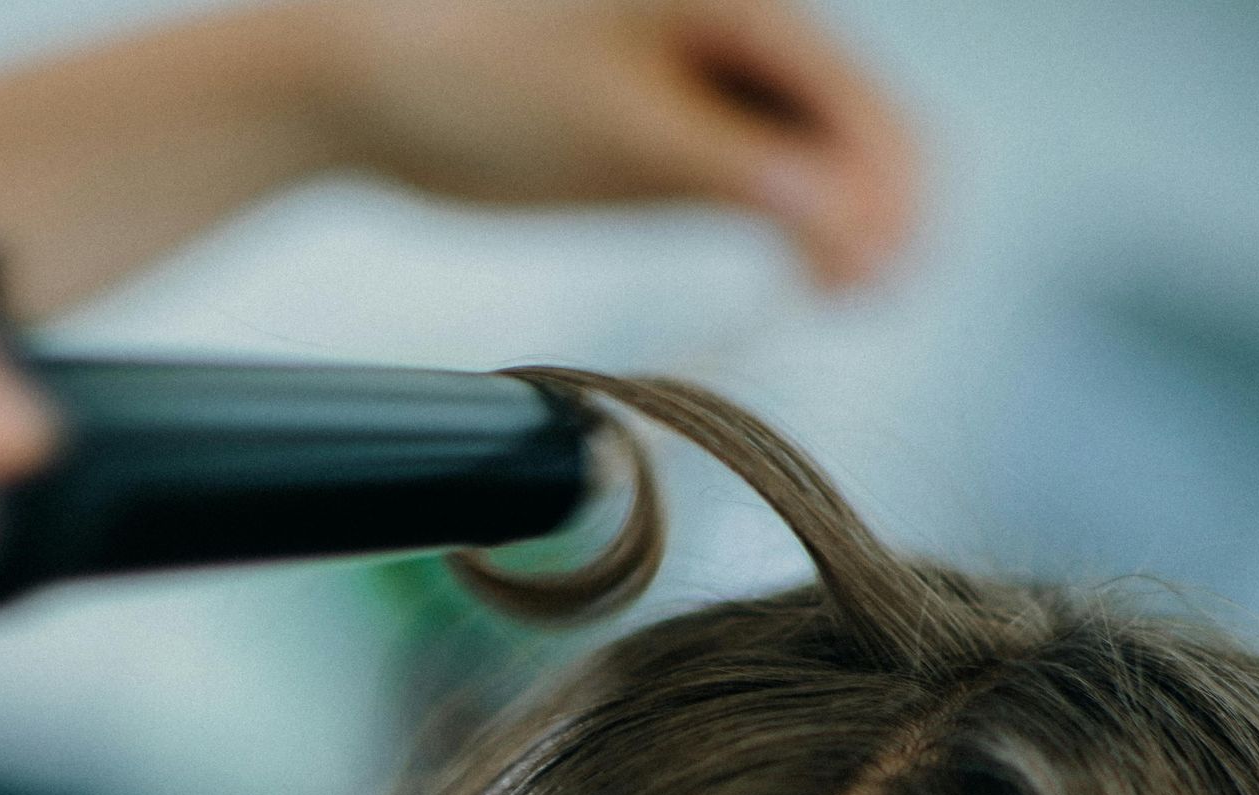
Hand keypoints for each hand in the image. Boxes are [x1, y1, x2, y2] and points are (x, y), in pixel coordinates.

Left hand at [306, 0, 917, 287]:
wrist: (372, 81)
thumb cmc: (479, 86)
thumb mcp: (618, 138)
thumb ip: (735, 174)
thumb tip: (847, 221)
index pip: (851, 91)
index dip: (887, 190)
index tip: (879, 283)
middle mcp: (736, 14)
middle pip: (854, 114)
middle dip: (876, 207)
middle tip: (864, 302)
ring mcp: (712, 64)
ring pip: (819, 144)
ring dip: (841, 217)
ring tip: (835, 296)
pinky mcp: (680, 112)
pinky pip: (768, 161)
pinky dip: (793, 215)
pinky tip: (804, 273)